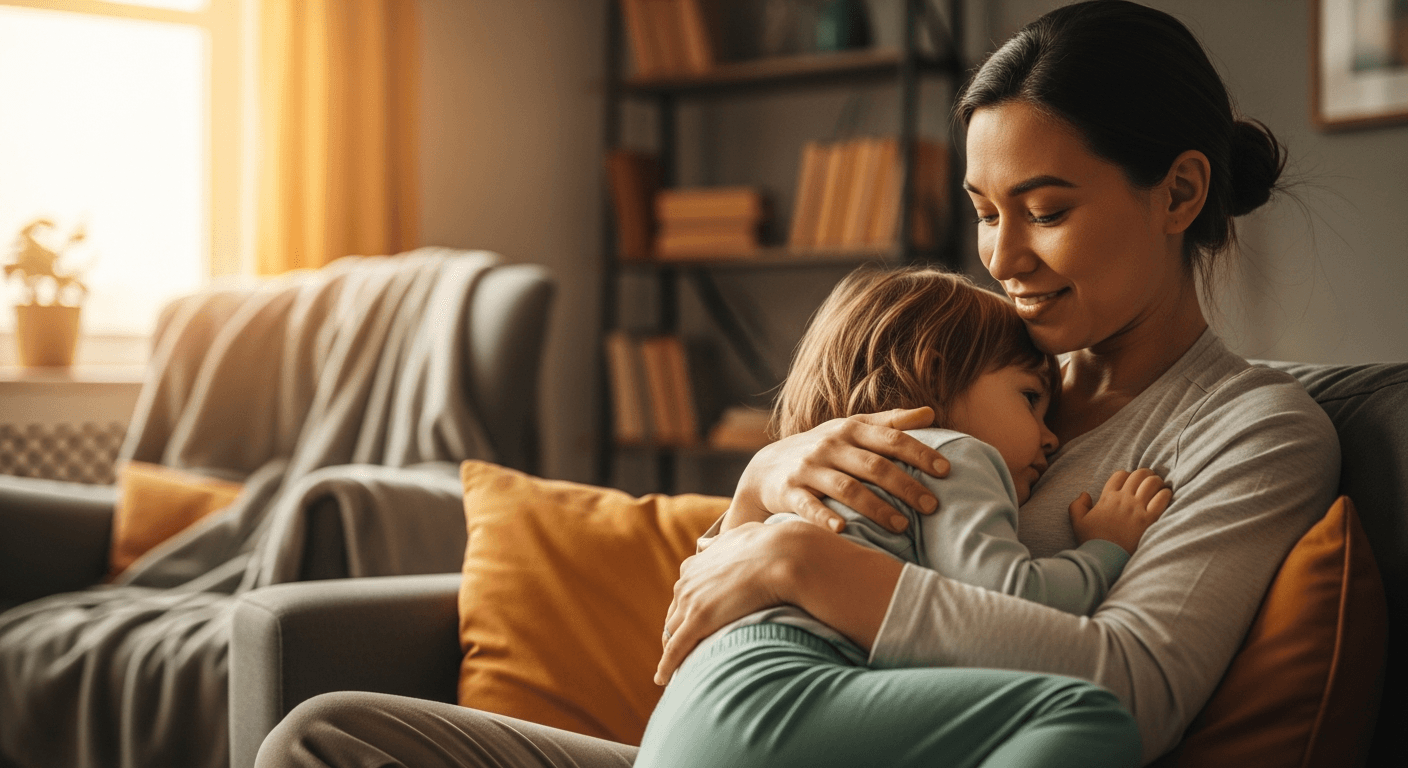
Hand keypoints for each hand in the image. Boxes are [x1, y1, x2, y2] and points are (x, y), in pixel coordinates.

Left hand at [656, 522, 794, 684]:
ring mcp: (690, 601)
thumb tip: (705, 543)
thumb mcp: (739, 536)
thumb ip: (720, 542)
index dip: (685, 609)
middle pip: (673, 614)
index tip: (688, 622)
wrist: (783, 555)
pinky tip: (663, 679)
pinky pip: (675, 649)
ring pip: (672, 633)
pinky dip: (667, 666)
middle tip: (681, 651)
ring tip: (675, 669)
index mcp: (696, 563)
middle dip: (675, 632)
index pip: (683, 593)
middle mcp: (686, 581)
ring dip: (671, 651)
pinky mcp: (697, 621)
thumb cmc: (770, 546)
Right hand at [723, 407, 949, 534]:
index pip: (892, 439)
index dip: (920, 453)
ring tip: (902, 526)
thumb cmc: (824, 450)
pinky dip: (825, 518)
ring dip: (876, 507)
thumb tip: (931, 413)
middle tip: (933, 506)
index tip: (946, 471)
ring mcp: (808, 469)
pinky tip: (843, 530)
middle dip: (906, 486)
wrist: (766, 467)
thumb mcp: (852, 429)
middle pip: (874, 466)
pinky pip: (808, 506)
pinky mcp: (789, 491)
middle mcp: (830, 446)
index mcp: (851, 429)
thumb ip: (891, 422)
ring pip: (847, 488)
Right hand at [1068, 469, 1172, 553]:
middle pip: (1139, 474)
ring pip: (1152, 483)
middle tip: (1149, 482)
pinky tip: (1166, 497)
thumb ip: (1077, 505)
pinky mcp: (1150, 519)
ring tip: (1159, 489)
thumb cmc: (1092, 541)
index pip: (1121, 475)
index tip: (1132, 483)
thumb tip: (1084, 494)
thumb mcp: (1078, 522)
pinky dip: (1166, 494)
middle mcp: (1123, 499)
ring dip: (1157, 482)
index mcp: (1107, 497)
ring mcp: (1137, 508)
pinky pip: (1162, 498)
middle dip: (1146, 475)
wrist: (1105, 558)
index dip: (1128, 475)